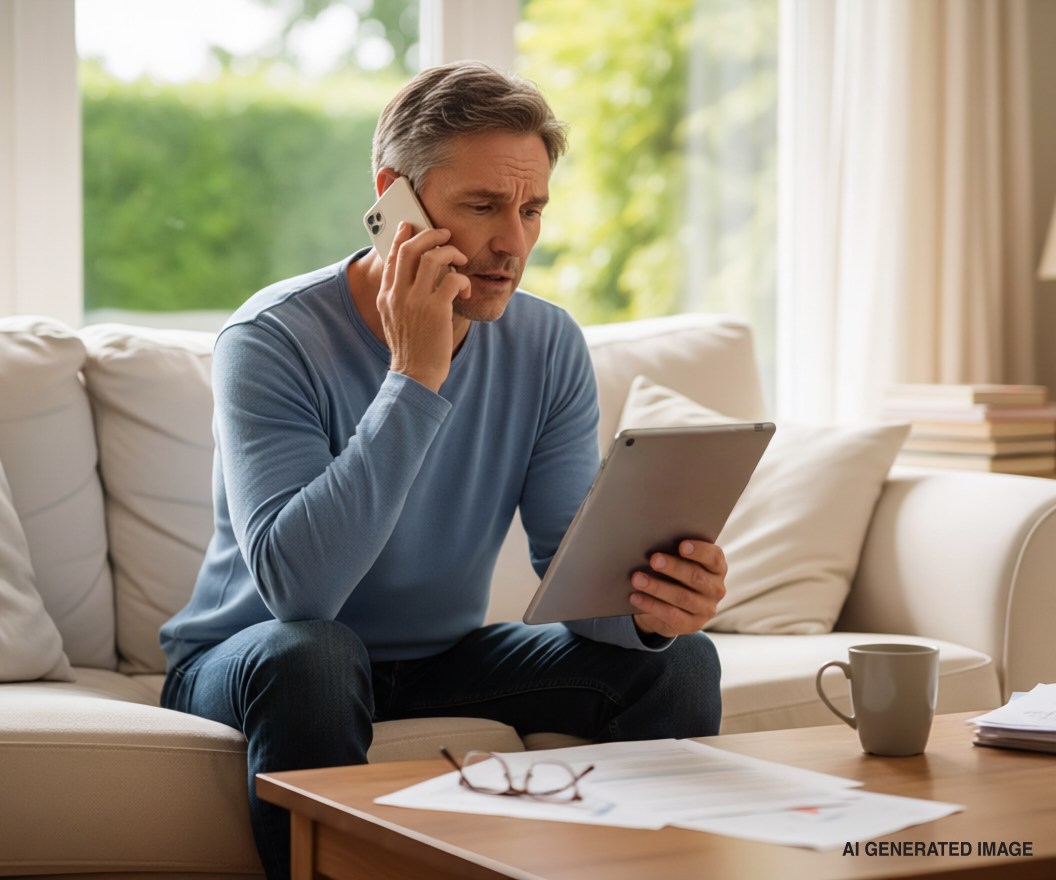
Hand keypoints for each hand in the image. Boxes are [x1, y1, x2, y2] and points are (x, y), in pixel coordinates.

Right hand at [377, 222, 470, 391]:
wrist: (414, 375)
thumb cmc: (411, 348)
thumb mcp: (395, 319)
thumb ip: (399, 297)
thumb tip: (410, 277)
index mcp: (386, 296)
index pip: (392, 256)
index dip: (403, 237)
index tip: (411, 226)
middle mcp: (397, 294)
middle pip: (411, 248)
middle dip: (430, 235)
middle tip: (445, 235)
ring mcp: (416, 301)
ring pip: (433, 258)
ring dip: (450, 252)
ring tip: (460, 259)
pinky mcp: (436, 310)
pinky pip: (452, 279)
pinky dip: (462, 280)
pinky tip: (464, 291)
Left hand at [630, 540, 726, 638]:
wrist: (670, 607)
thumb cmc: (674, 576)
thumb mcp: (679, 564)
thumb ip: (674, 554)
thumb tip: (656, 547)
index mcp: (716, 568)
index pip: (714, 557)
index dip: (699, 550)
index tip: (682, 545)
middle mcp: (716, 589)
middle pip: (696, 576)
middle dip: (673, 567)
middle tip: (654, 560)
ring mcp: (706, 609)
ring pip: (682, 597)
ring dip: (657, 587)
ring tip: (637, 579)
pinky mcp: (692, 625)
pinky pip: (671, 615)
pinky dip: (651, 605)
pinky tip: (635, 597)